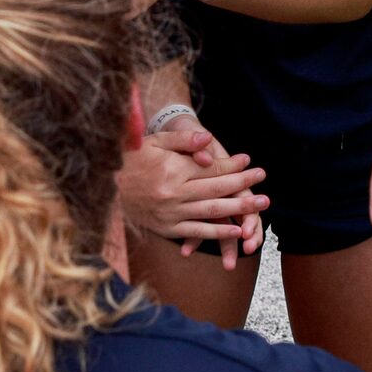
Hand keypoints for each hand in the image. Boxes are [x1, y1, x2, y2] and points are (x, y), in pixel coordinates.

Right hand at [118, 121, 267, 263]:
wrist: (107, 187)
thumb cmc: (133, 159)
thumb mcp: (156, 141)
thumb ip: (183, 139)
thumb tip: (208, 138)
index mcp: (174, 170)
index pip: (211, 168)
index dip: (232, 165)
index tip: (249, 162)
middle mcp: (175, 193)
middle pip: (217, 190)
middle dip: (243, 187)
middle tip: (265, 186)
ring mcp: (172, 213)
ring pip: (212, 212)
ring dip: (238, 210)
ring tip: (259, 207)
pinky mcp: (168, 228)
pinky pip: (197, 231)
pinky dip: (218, 232)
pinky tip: (236, 231)